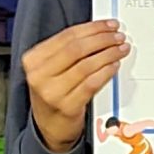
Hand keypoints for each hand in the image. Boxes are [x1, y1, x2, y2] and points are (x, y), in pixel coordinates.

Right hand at [21, 20, 129, 153]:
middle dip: (102, 39)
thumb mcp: (50, 69)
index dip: (92, 28)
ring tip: (120, 49)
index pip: (66, 36)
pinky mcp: (67, 106)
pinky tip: (114, 65)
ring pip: (86, 65)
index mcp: (33, 60)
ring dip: (108, 54)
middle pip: (77, 48)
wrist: (49, 127)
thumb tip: (98, 32)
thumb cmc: (53, 93)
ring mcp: (52, 93)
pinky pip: (92, 83)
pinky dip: (106, 71)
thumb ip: (67, 50)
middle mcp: (39, 75)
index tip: (108, 25)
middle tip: (118, 36)